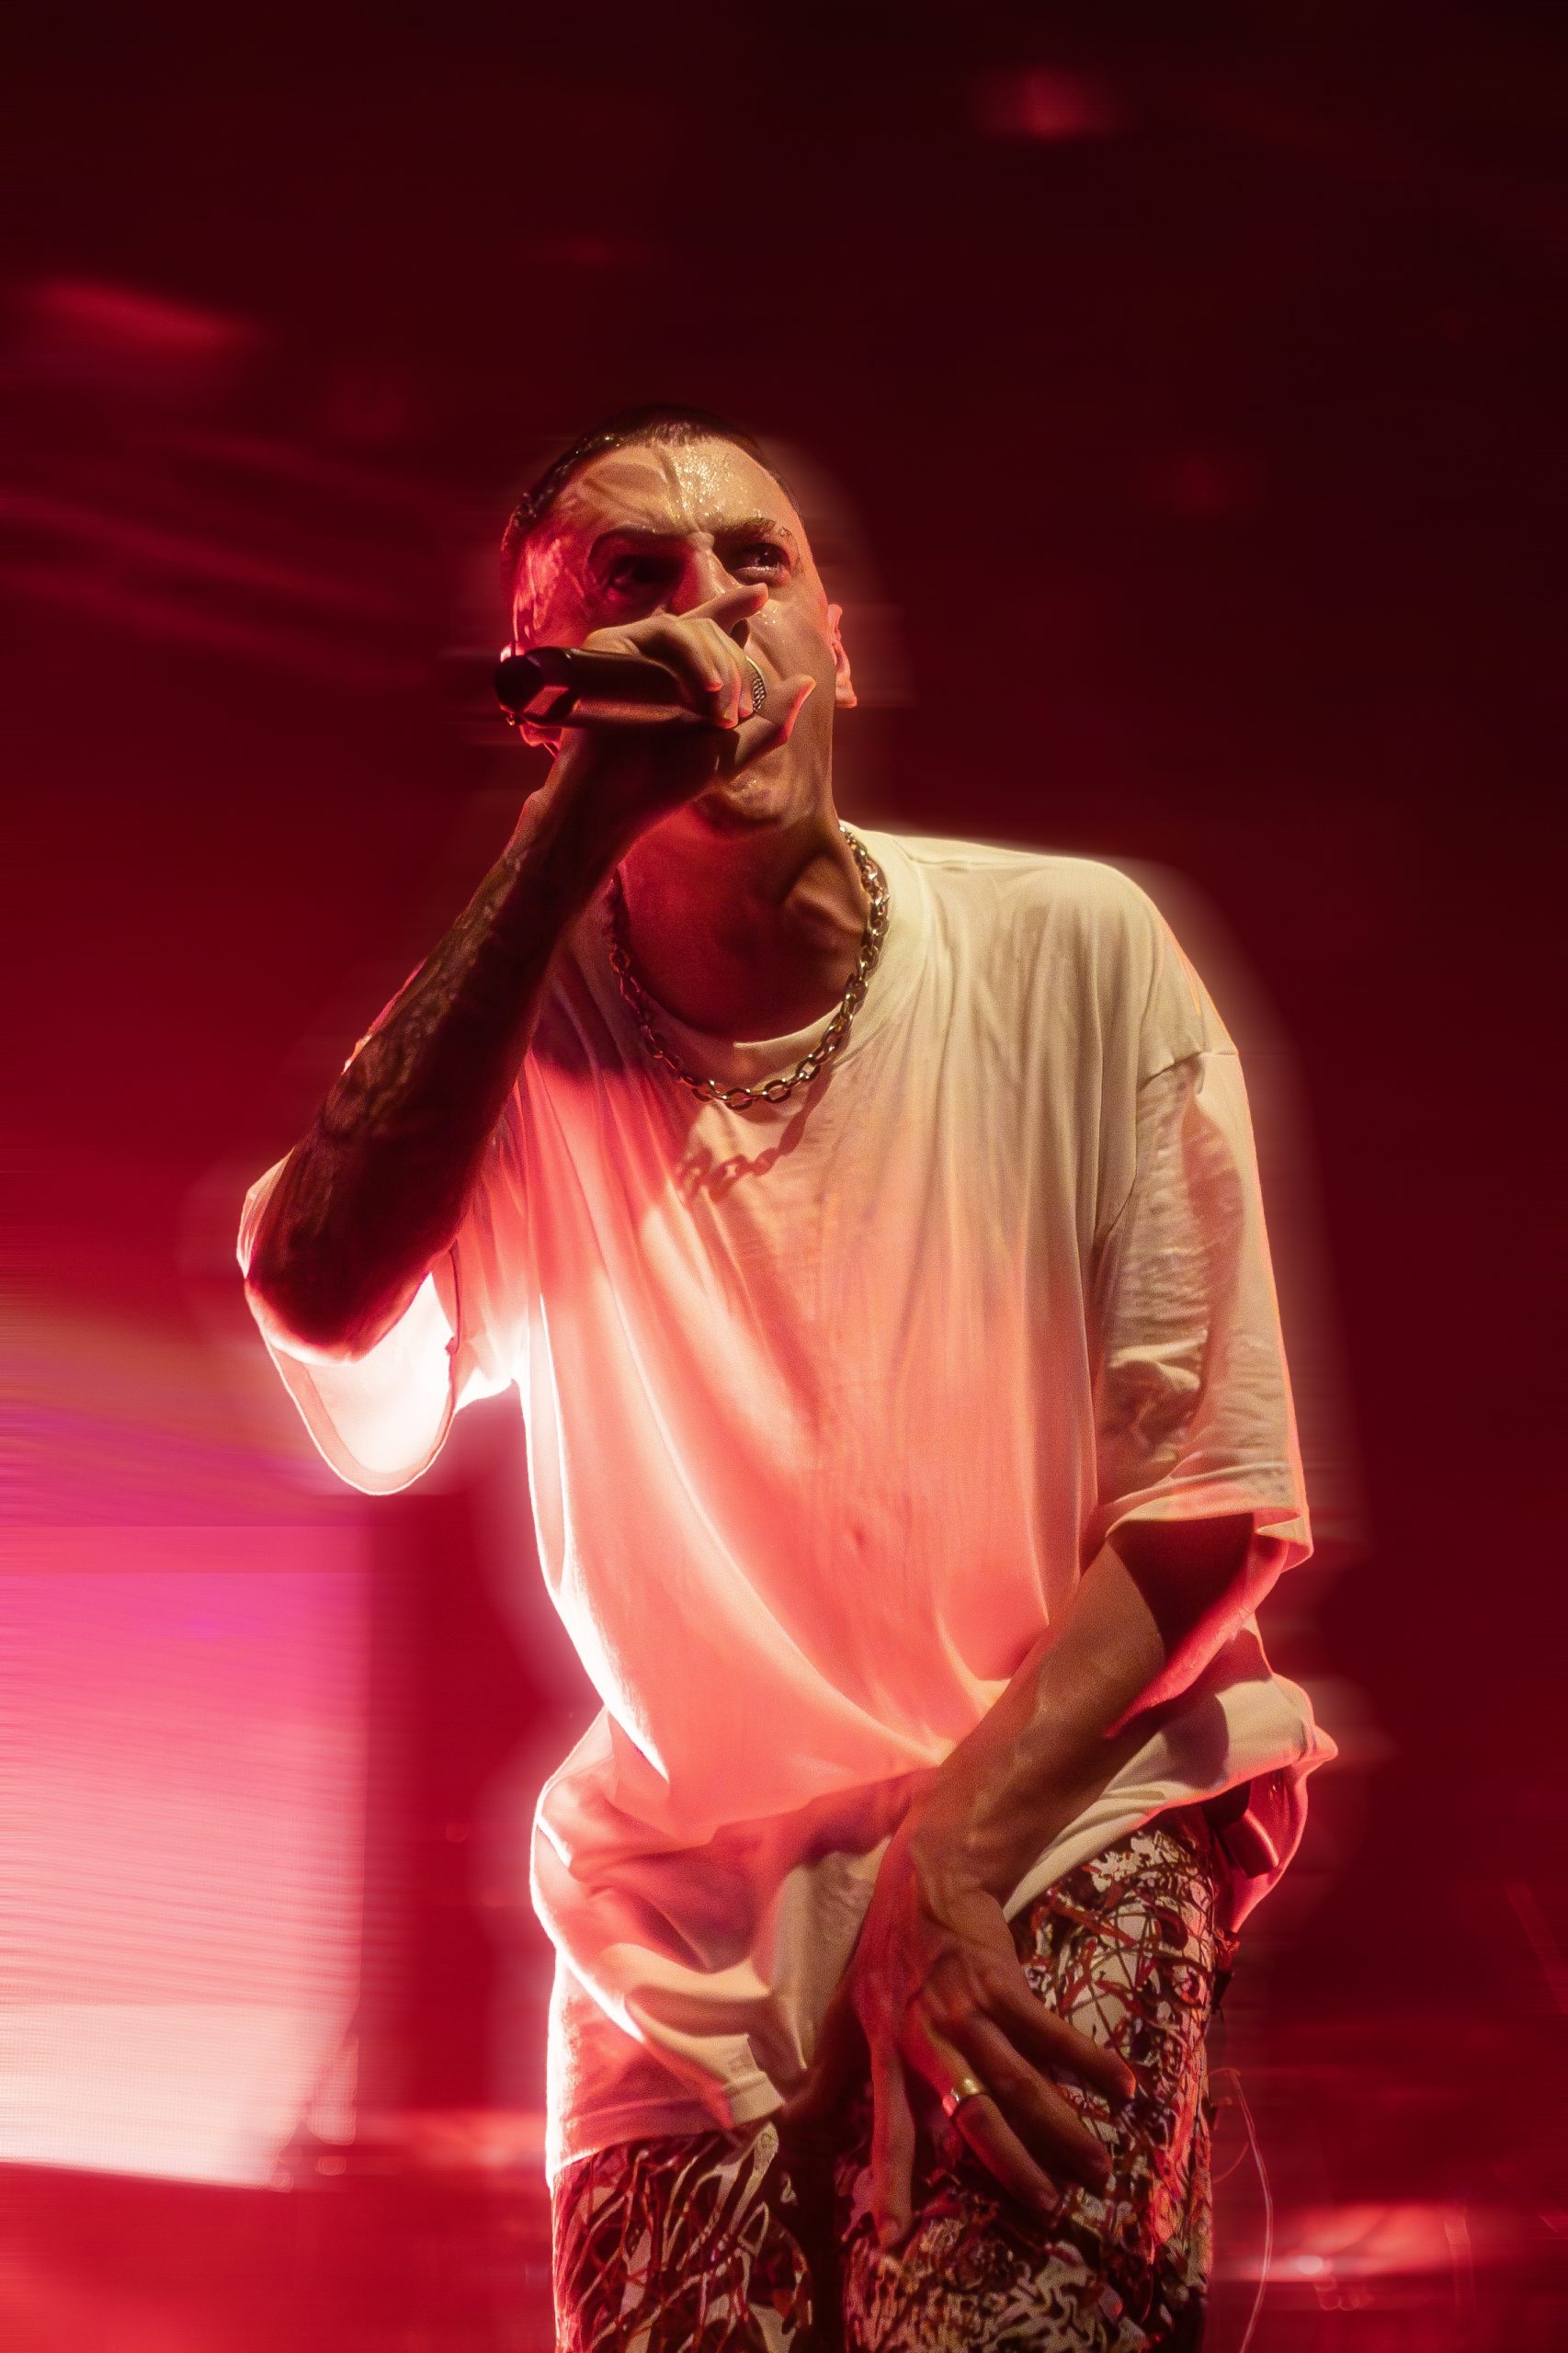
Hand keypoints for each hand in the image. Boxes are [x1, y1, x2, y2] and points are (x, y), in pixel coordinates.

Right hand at [529, 583, 815, 859]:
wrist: (622, 797)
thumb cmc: (669, 780)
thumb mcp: (733, 751)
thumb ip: (772, 721)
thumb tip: (808, 680)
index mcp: (684, 675)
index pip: (712, 627)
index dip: (736, 606)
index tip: (763, 594)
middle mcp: (658, 657)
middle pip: (711, 630)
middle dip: (737, 669)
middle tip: (736, 716)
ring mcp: (634, 649)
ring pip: (692, 627)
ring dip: (721, 666)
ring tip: (723, 714)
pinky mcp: (613, 647)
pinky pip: (666, 632)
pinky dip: (693, 657)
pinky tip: (706, 689)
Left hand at [779, 1829, 1136, 2251]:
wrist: (926, 1875)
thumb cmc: (884, 1949)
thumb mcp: (844, 2010)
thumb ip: (825, 2074)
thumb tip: (786, 2125)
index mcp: (886, 2051)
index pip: (888, 2128)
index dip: (889, 2183)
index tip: (892, 2242)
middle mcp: (926, 2037)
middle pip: (971, 2113)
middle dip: (1010, 2165)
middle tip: (1048, 2210)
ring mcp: (965, 2009)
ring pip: (1017, 2080)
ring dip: (1061, 2126)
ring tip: (1098, 2168)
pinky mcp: (1001, 1982)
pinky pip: (1050, 2030)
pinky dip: (1088, 2060)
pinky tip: (1123, 2087)